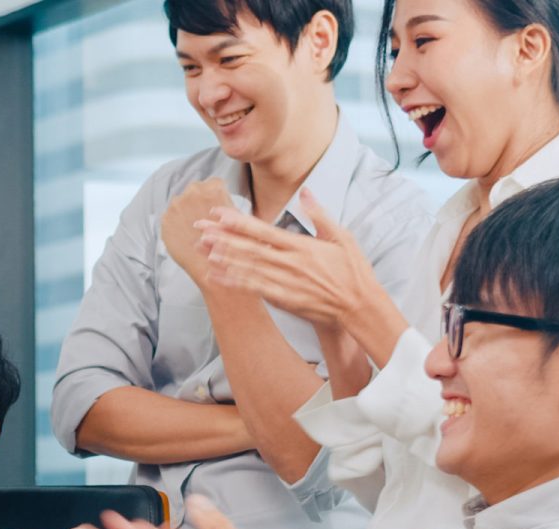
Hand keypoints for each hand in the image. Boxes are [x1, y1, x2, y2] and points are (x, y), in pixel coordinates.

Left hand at [160, 178, 232, 283]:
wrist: (209, 265)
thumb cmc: (227, 244)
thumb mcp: (237, 219)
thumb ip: (228, 203)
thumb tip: (222, 195)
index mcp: (214, 188)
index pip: (214, 183)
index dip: (215, 195)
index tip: (214, 205)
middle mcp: (193, 192)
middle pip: (195, 189)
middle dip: (199, 200)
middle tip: (203, 216)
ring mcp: (177, 205)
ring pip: (181, 202)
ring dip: (185, 210)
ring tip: (194, 227)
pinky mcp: (165, 219)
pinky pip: (170, 217)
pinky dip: (175, 223)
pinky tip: (185, 233)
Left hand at [196, 188, 382, 328]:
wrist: (359, 306)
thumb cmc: (352, 270)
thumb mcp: (341, 236)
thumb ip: (319, 214)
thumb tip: (306, 191)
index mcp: (302, 246)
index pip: (264, 230)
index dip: (239, 222)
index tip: (219, 213)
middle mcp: (290, 264)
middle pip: (250, 248)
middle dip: (222, 237)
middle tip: (200, 228)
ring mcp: (285, 283)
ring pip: (248, 268)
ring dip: (224, 258)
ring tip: (202, 248)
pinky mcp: (284, 299)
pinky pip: (254, 289)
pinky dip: (234, 282)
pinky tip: (217, 276)